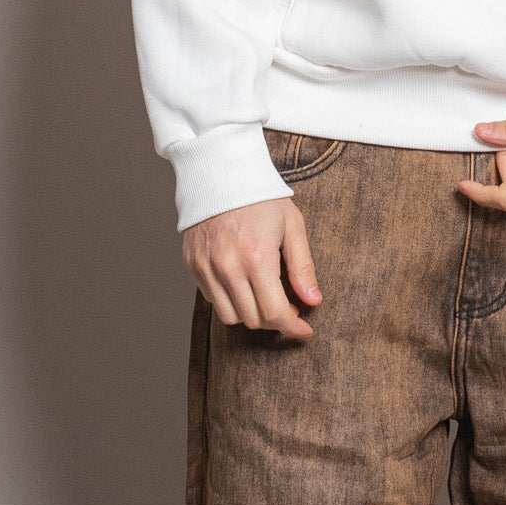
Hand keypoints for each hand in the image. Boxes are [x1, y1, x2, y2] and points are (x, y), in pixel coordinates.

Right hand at [181, 196, 322, 338]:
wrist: (220, 173)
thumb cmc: (261, 198)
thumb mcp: (292, 226)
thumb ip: (302, 267)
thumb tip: (313, 301)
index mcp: (257, 257)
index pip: (275, 313)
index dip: (293, 327)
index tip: (303, 330)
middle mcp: (228, 267)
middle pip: (253, 319)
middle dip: (275, 321)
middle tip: (288, 309)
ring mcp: (206, 267)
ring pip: (229, 316)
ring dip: (250, 315)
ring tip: (264, 298)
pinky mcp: (192, 265)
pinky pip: (211, 299)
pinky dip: (229, 300)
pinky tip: (243, 284)